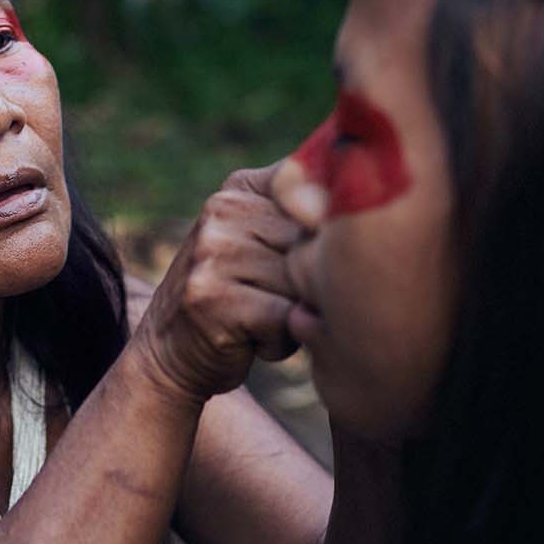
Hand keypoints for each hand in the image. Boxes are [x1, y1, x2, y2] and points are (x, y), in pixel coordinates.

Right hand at [132, 163, 303, 401]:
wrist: (169, 354)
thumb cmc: (239, 300)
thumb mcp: (263, 245)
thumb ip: (305, 219)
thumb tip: (374, 213)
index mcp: (239, 189)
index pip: (318, 198)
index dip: (325, 244)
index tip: (303, 266)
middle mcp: (221, 212)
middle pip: (313, 244)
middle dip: (309, 284)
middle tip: (275, 301)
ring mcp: (213, 254)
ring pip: (301, 282)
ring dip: (295, 315)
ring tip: (262, 320)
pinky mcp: (214, 299)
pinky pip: (285, 318)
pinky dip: (280, 341)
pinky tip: (254, 340)